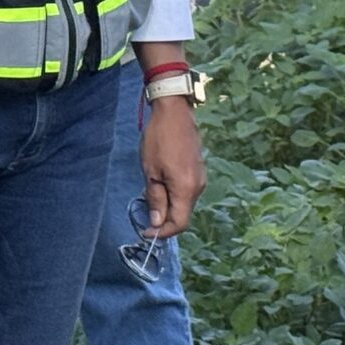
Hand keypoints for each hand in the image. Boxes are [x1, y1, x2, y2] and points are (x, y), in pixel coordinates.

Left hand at [138, 99, 205, 237]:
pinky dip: (173, 196)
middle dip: (164, 220)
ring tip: (149, 196)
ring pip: (184, 203)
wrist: (174, 112)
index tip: (146, 232)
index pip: (180, 223)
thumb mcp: (151, 170)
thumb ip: (155, 198)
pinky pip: (186, 192)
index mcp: (186, 189)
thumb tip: (156, 222)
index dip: (163, 232)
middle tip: (144, 217)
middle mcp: (198, 186)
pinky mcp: (198, 170)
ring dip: (168, 207)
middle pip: (183, 215)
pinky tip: (159, 186)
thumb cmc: (159, 139)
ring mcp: (200, 178)